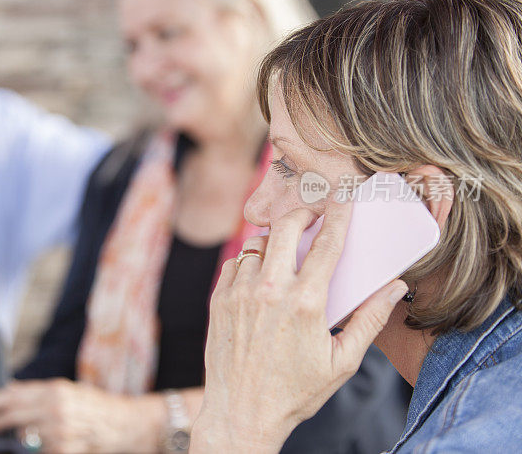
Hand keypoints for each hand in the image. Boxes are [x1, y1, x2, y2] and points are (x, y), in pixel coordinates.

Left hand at [0, 378, 164, 452]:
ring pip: (22, 438)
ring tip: (6, 441)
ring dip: (12, 440)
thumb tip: (10, 389)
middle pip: (12, 416)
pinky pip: (37, 453)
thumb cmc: (94, 407)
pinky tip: (30, 449)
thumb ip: (38, 392)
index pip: (13, 395)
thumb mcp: (67, 390)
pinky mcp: (63, 450)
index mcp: (54, 390)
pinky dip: (31, 451)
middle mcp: (55, 408)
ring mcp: (59, 431)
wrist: (125, 424)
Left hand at [191, 203, 408, 452]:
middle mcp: (270, 290)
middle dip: (303, 212)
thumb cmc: (294, 392)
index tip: (345, 198)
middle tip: (314, 214)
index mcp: (306, 302)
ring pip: (257, 243)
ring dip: (274, 239)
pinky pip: (235, 262)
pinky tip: (260, 272)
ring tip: (287, 248)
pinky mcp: (219, 300)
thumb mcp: (342, 362)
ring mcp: (240, 292)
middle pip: (286, 227)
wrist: (241, 414)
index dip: (340, 215)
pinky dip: (249, 260)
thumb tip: (394, 288)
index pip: (328, 243)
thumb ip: (370, 320)